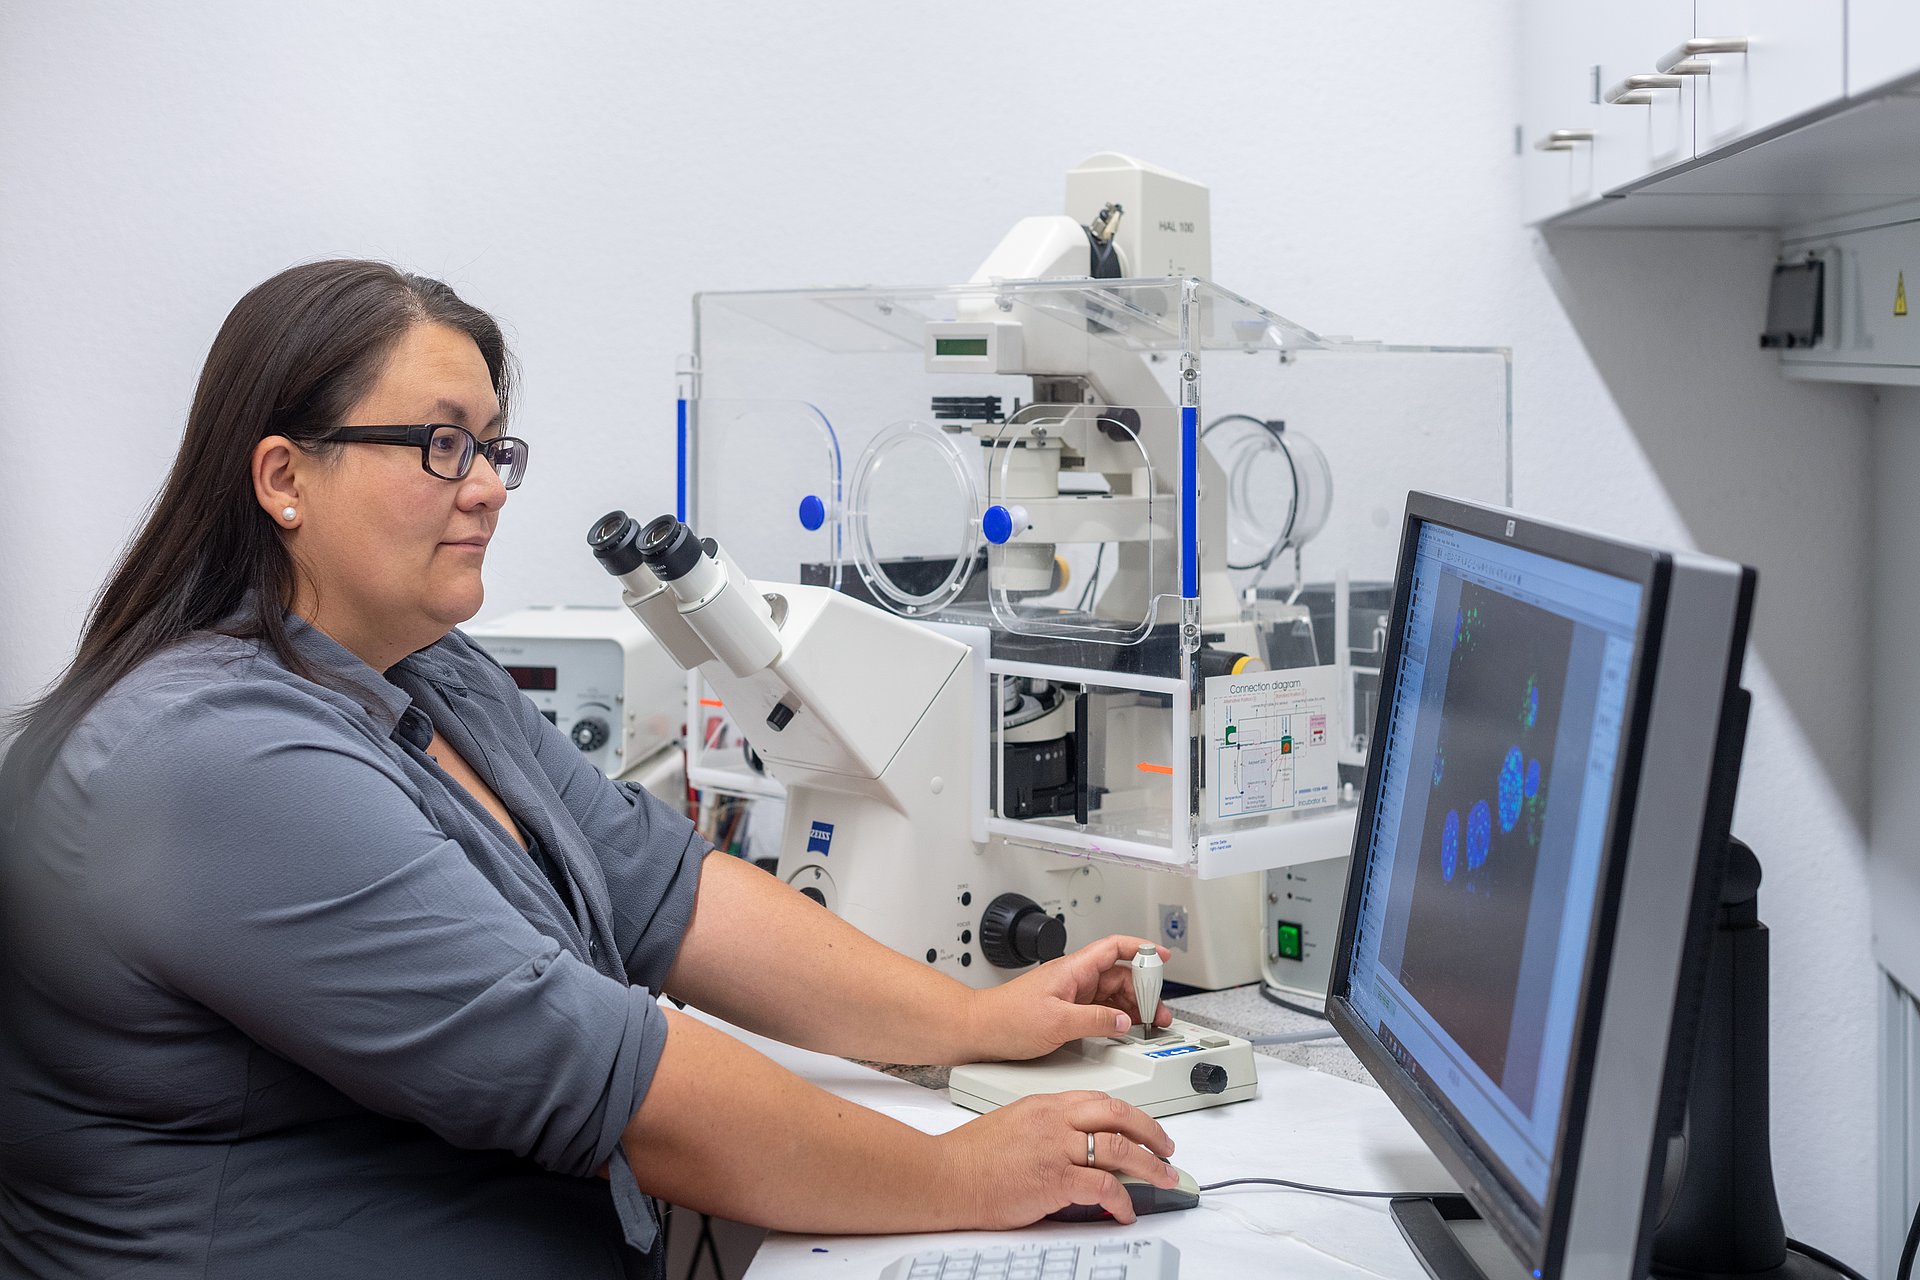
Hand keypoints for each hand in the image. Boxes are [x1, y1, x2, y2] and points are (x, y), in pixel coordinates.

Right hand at [940, 1090, 1177, 1227]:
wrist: (944, 1175)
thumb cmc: (970, 1157)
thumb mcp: (1013, 1124)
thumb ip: (1046, 1129)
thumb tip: (1073, 1147)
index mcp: (1045, 1105)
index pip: (1099, 1100)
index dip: (1130, 1114)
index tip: (1143, 1128)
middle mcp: (1054, 1120)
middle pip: (1118, 1115)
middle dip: (1151, 1132)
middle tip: (1167, 1149)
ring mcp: (1055, 1148)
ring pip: (1118, 1148)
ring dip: (1149, 1165)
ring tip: (1163, 1178)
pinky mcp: (1054, 1180)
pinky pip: (1103, 1187)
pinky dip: (1122, 1200)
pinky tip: (1125, 1212)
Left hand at [964, 934, 1173, 1062]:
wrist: (979, 1030)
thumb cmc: (1006, 1019)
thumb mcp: (1057, 1022)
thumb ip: (1095, 1020)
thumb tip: (1124, 1020)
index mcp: (1072, 969)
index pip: (1113, 947)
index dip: (1141, 948)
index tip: (1162, 956)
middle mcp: (1074, 977)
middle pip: (1119, 974)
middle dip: (1144, 990)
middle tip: (1159, 1011)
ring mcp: (1071, 993)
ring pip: (1112, 992)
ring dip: (1133, 1006)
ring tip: (1149, 1022)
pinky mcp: (1067, 1009)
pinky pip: (1101, 1007)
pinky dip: (1117, 1016)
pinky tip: (1126, 1028)